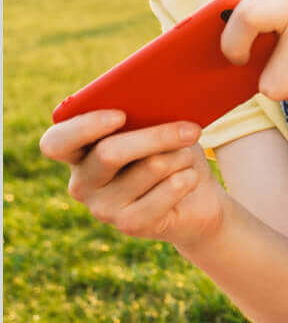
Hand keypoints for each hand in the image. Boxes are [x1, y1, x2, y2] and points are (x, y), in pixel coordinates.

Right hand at [39, 111, 224, 249]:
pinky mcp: (130, 224)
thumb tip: (163, 98)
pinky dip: (188, 177)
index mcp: (79, 152)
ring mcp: (103, 207)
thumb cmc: (172, 152)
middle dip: (158, 136)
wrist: (197, 199)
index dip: (84, 127)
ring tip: (185, 159)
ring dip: (180, 157)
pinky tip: (188, 178)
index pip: (55, 142)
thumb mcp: (159, 126)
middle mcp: (83, 182)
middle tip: (192, 130)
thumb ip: (148, 113)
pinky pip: (168, 190)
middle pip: (110, 153)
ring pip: (150, 166)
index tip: (119, 116)